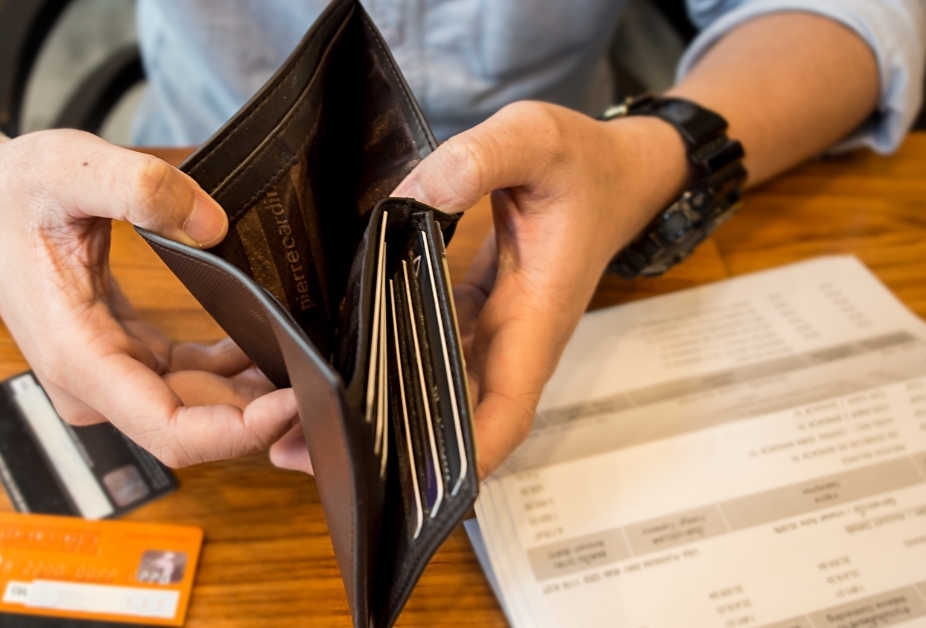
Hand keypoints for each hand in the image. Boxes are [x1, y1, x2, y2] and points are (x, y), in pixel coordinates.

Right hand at [0, 129, 296, 466]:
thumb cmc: (11, 192)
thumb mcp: (68, 167)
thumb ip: (140, 186)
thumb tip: (214, 226)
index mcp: (78, 357)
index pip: (170, 431)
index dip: (238, 430)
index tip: (294, 400)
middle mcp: (94, 384)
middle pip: (194, 429)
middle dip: (261, 416)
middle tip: (325, 378)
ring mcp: (108, 378)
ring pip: (196, 411)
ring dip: (251, 396)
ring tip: (309, 358)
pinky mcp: (123, 361)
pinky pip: (188, 384)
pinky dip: (230, 374)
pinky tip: (269, 344)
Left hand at [271, 101, 687, 476]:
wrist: (617, 172)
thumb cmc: (585, 163)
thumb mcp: (536, 138)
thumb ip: (482, 158)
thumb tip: (419, 191)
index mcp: (534, 314)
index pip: (505, 410)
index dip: (465, 454)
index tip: (411, 483)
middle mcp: (512, 338)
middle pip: (458, 417)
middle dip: (396, 447)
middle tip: (311, 451)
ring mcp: (494, 331)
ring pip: (439, 390)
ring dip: (386, 412)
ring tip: (307, 420)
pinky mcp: (475, 315)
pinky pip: (431, 353)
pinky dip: (392, 365)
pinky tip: (341, 362)